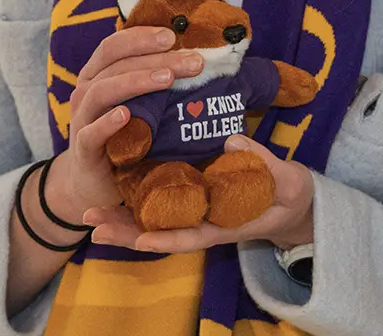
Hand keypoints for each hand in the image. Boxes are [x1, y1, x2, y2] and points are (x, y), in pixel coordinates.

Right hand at [43, 26, 207, 222]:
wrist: (97, 182)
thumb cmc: (126, 134)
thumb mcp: (142, 104)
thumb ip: (158, 80)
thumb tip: (200, 59)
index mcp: (98, 74)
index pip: (115, 46)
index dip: (141, 37)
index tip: (173, 35)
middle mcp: (86, 92)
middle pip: (117, 65)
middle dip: (157, 59)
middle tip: (193, 62)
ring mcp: (82, 120)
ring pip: (102, 92)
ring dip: (136, 82)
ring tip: (167, 80)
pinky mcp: (83, 150)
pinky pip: (90, 133)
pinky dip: (107, 123)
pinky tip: (126, 115)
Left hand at [84, 134, 316, 252]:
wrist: (292, 200)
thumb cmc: (290, 193)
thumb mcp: (287, 181)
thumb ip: (263, 164)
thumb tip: (233, 141)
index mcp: (224, 224)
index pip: (191, 236)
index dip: (166, 239)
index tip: (140, 241)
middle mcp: (203, 221)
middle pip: (160, 233)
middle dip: (127, 233)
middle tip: (93, 226)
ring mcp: (196, 211)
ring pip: (153, 221)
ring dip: (122, 219)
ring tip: (90, 216)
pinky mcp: (194, 196)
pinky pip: (161, 204)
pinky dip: (136, 202)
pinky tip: (113, 193)